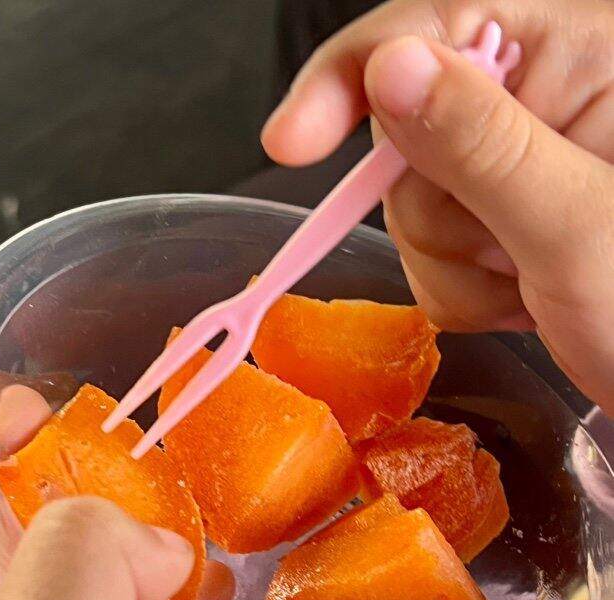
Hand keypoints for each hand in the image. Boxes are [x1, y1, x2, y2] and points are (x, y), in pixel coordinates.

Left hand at [0, 386, 216, 599]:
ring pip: (84, 557)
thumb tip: (156, 542)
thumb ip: (82, 563)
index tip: (25, 376)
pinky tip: (200, 583)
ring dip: (125, 519)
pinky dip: (163, 583)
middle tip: (114, 434)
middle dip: (58, 457)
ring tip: (171, 494)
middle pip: (20, 509)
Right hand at [262, 0, 613, 413]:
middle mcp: (541, 102)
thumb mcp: (575, 225)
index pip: (434, 29)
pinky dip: (464, 293)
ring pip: (412, 206)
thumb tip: (389, 69)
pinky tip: (525, 300)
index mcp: (578, 60)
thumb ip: (481, 144)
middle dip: (439, 214)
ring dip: (458, 266)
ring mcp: (516, 167)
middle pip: (407, 135)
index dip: (350, 79)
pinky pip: (429, 253)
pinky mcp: (500, 219)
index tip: (292, 141)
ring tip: (531, 288)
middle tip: (513, 254)